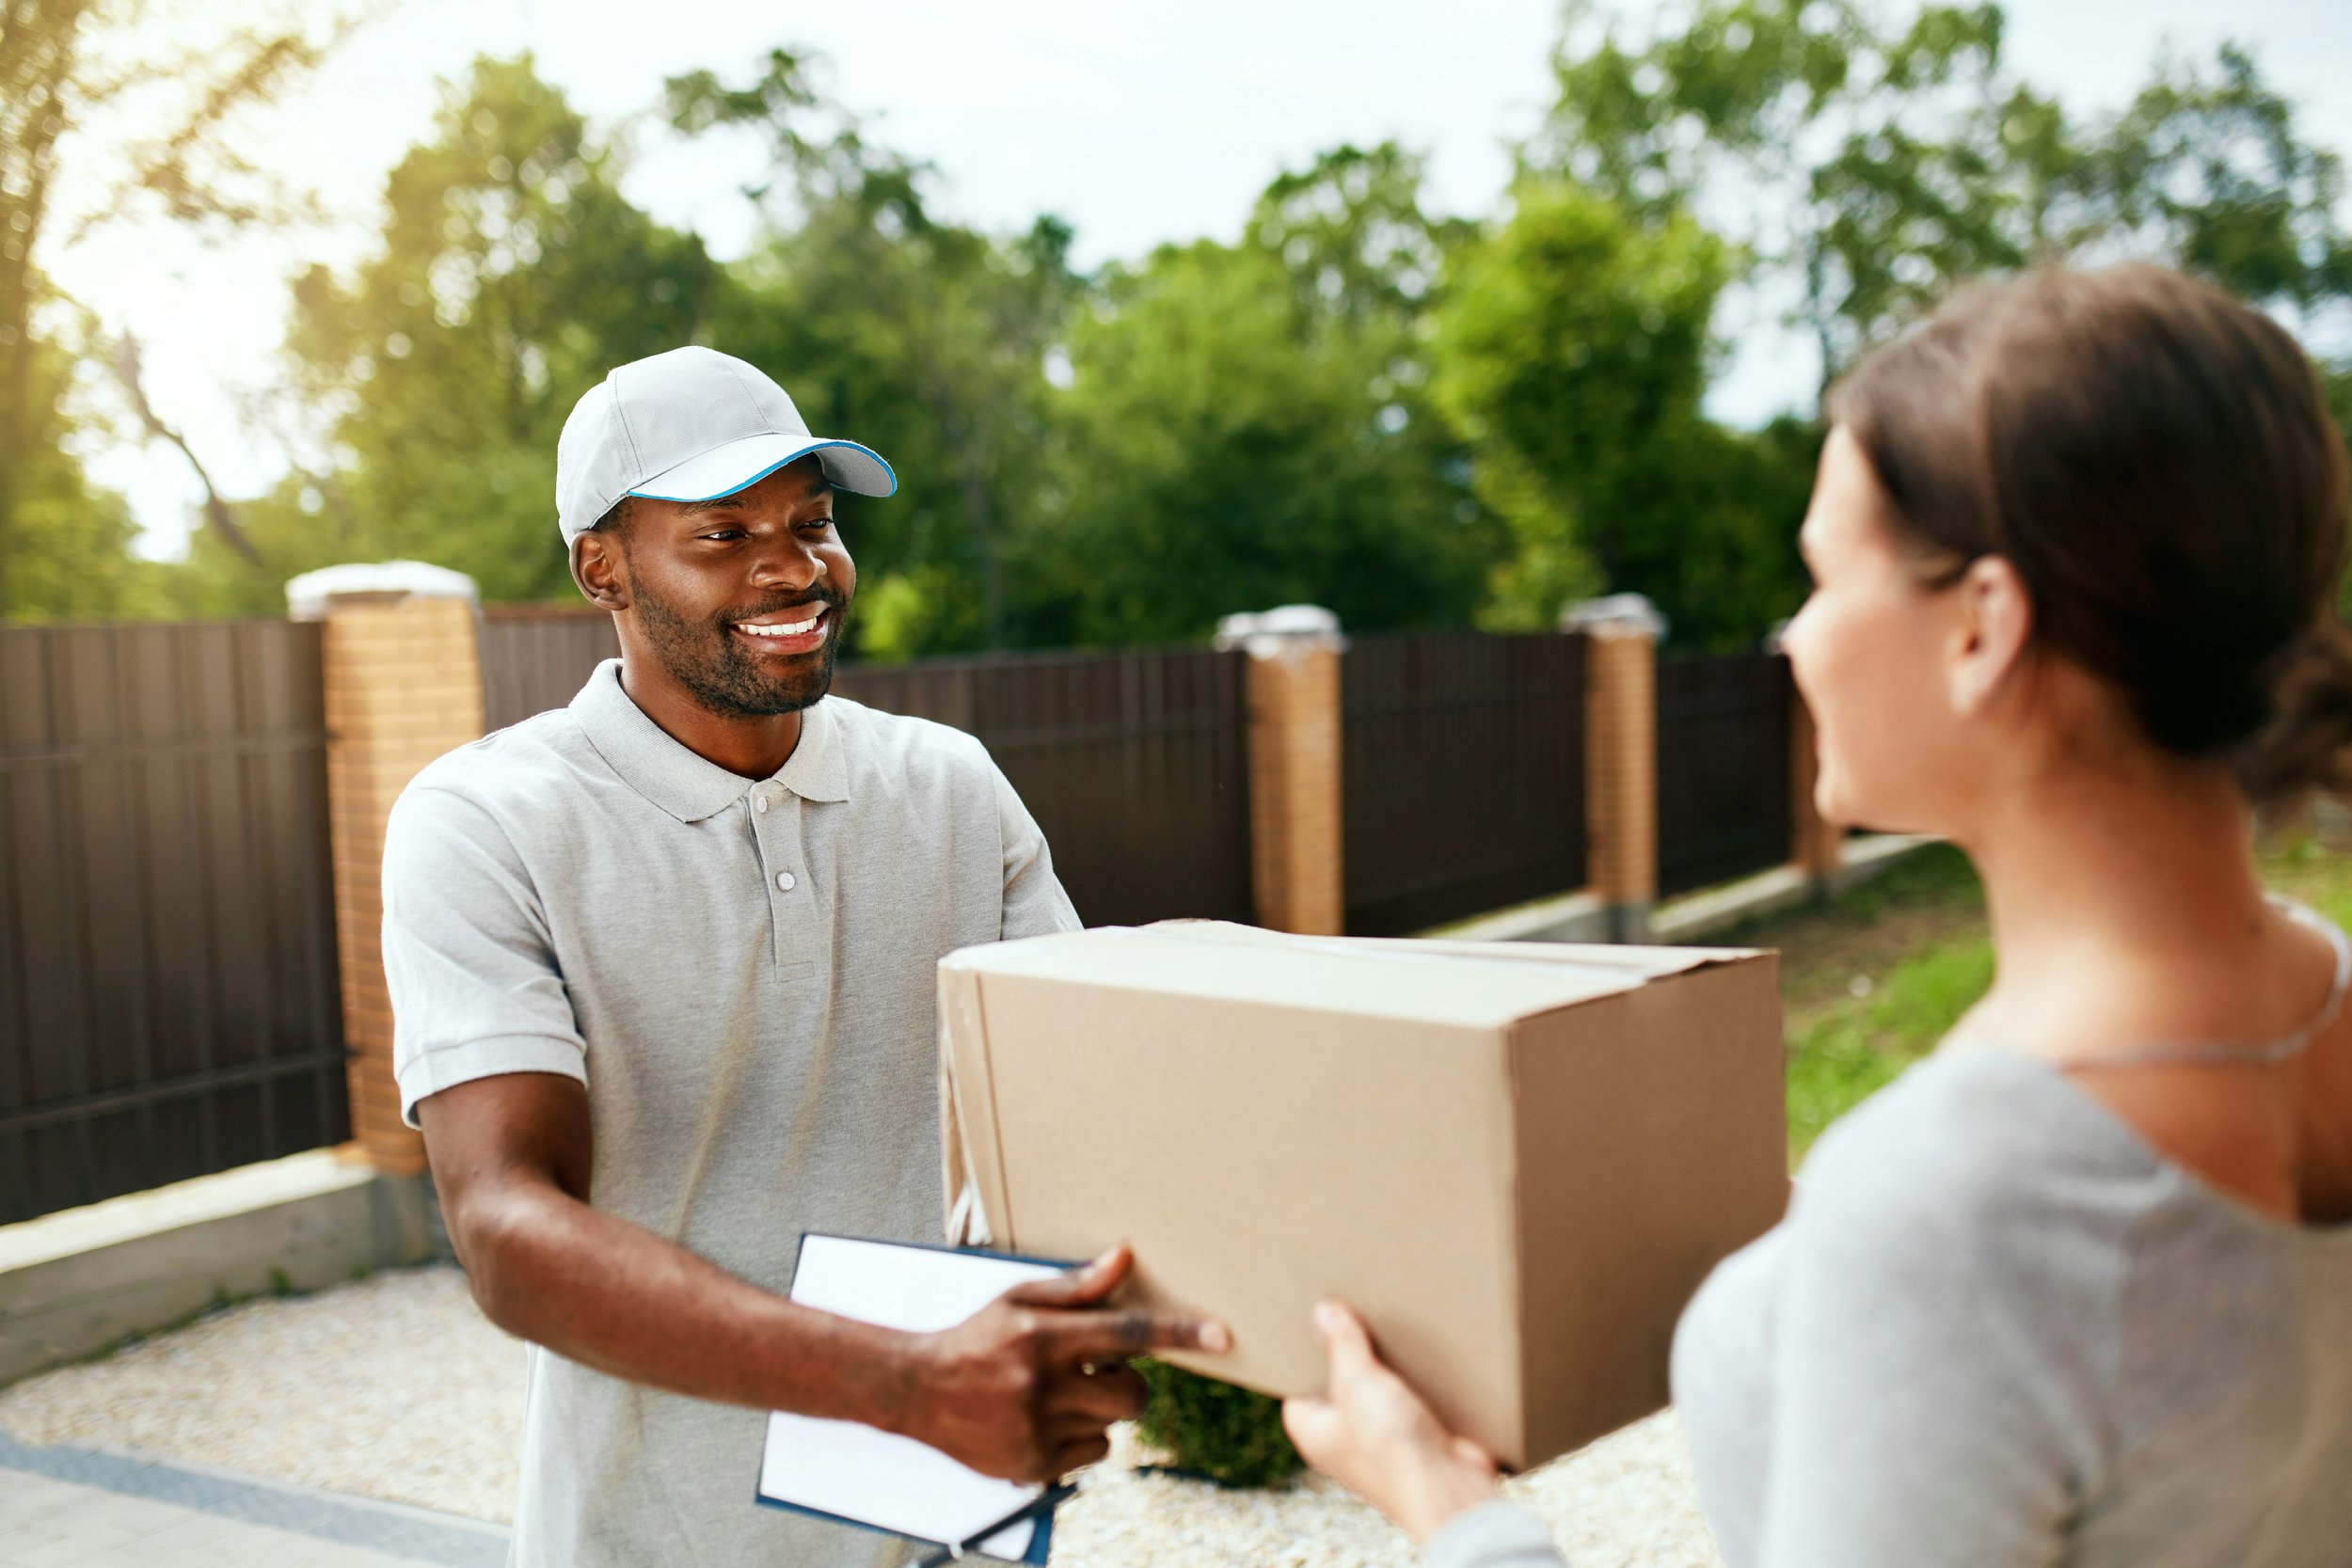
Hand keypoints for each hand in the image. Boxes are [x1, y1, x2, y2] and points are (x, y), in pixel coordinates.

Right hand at [900, 1244, 1229, 1481]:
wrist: (917, 1391)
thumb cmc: (976, 1338)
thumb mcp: (1020, 1299)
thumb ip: (1077, 1287)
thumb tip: (1124, 1257)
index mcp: (1042, 1337)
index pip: (1126, 1332)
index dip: (1177, 1334)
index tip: (1221, 1335)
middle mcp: (1042, 1386)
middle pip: (1131, 1393)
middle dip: (1128, 1383)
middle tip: (1098, 1372)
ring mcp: (1037, 1431)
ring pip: (1112, 1426)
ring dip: (1098, 1410)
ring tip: (1056, 1395)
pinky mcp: (1033, 1466)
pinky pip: (1091, 1454)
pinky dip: (1080, 1438)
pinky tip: (1043, 1420)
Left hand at [1283, 1299, 1499, 1543]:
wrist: (1450, 1488)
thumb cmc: (1391, 1447)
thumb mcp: (1357, 1383)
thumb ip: (1341, 1346)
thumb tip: (1323, 1312)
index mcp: (1314, 1433)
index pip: (1297, 1388)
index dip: (1303, 1356)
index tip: (1312, 1320)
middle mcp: (1343, 1440)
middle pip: (1339, 1384)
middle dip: (1349, 1353)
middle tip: (1353, 1310)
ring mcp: (1382, 1440)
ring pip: (1378, 1390)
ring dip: (1387, 1364)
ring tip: (1389, 1321)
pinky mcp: (1417, 1437)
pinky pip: (1411, 1398)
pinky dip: (1417, 1378)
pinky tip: (1422, 1350)